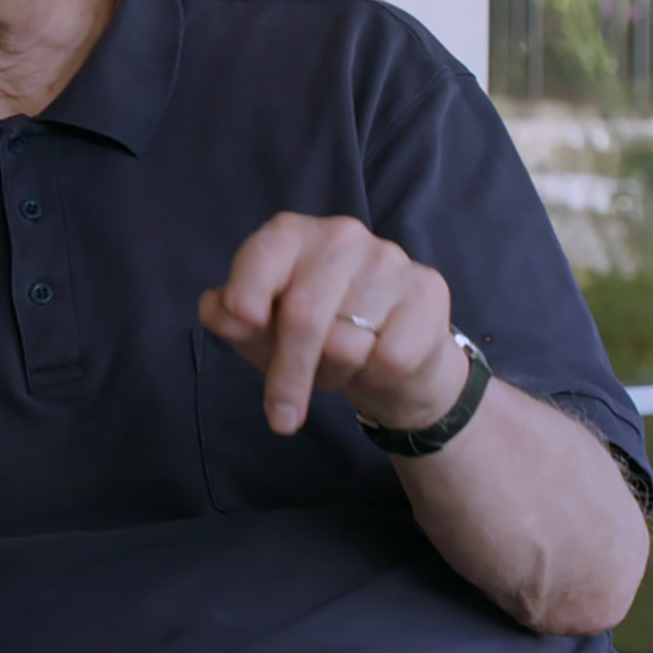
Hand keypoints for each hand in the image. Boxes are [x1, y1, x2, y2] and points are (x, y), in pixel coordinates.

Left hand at [197, 213, 469, 436]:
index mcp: (291, 234)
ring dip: (334, 374)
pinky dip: (376, 376)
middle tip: (281, 417)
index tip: (243, 326)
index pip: (263, 256)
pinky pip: (390, 356)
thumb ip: (230, 318)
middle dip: (288, 374)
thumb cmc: (309, 339)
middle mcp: (340, 234)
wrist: (388, 362)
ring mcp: (388, 258)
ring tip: (338, 366)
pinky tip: (376, 363)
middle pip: (304, 314)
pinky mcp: (427, 289)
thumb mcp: (259, 332)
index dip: (248, 291)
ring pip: (348, 342)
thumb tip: (224, 312)